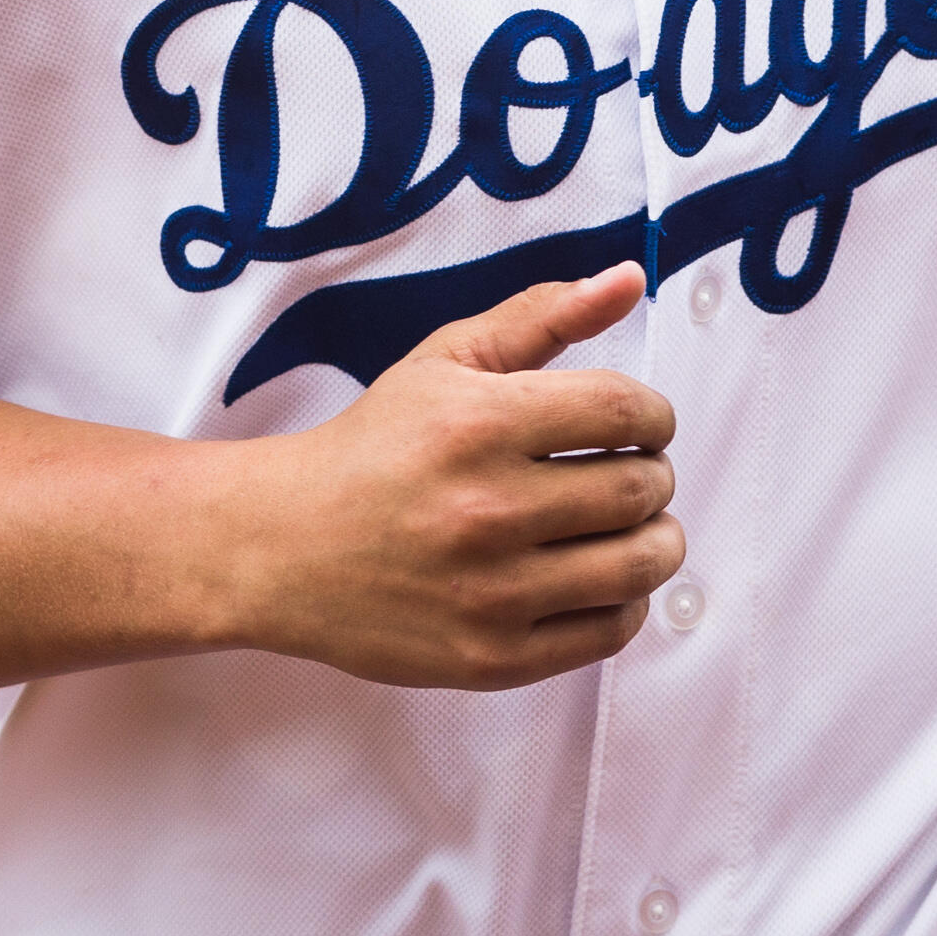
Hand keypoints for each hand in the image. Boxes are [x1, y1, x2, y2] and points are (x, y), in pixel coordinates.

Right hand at [217, 263, 683, 689]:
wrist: (281, 547)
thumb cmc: (373, 448)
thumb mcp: (446, 360)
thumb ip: (543, 315)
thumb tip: (629, 278)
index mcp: (479, 424)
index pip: (626, 412)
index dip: (655, 416)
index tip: (641, 426)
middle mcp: (487, 508)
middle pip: (640, 490)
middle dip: (652, 476)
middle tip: (629, 474)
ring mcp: (489, 591)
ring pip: (638, 566)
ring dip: (653, 540)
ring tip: (626, 528)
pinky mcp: (489, 657)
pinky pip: (607, 633)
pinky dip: (624, 605)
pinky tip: (596, 580)